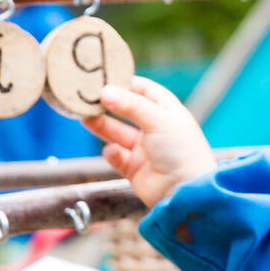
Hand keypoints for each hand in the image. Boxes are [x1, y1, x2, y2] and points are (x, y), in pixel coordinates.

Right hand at [84, 76, 215, 208]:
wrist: (184, 192)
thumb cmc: (181, 151)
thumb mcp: (158, 120)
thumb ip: (130, 105)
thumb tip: (105, 91)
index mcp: (168, 112)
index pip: (145, 90)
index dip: (126, 83)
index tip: (105, 78)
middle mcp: (156, 129)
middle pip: (127, 111)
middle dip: (108, 105)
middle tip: (87, 98)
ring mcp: (144, 149)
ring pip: (117, 133)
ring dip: (102, 126)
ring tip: (85, 117)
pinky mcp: (134, 168)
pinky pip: (116, 156)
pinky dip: (112, 152)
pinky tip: (113, 151)